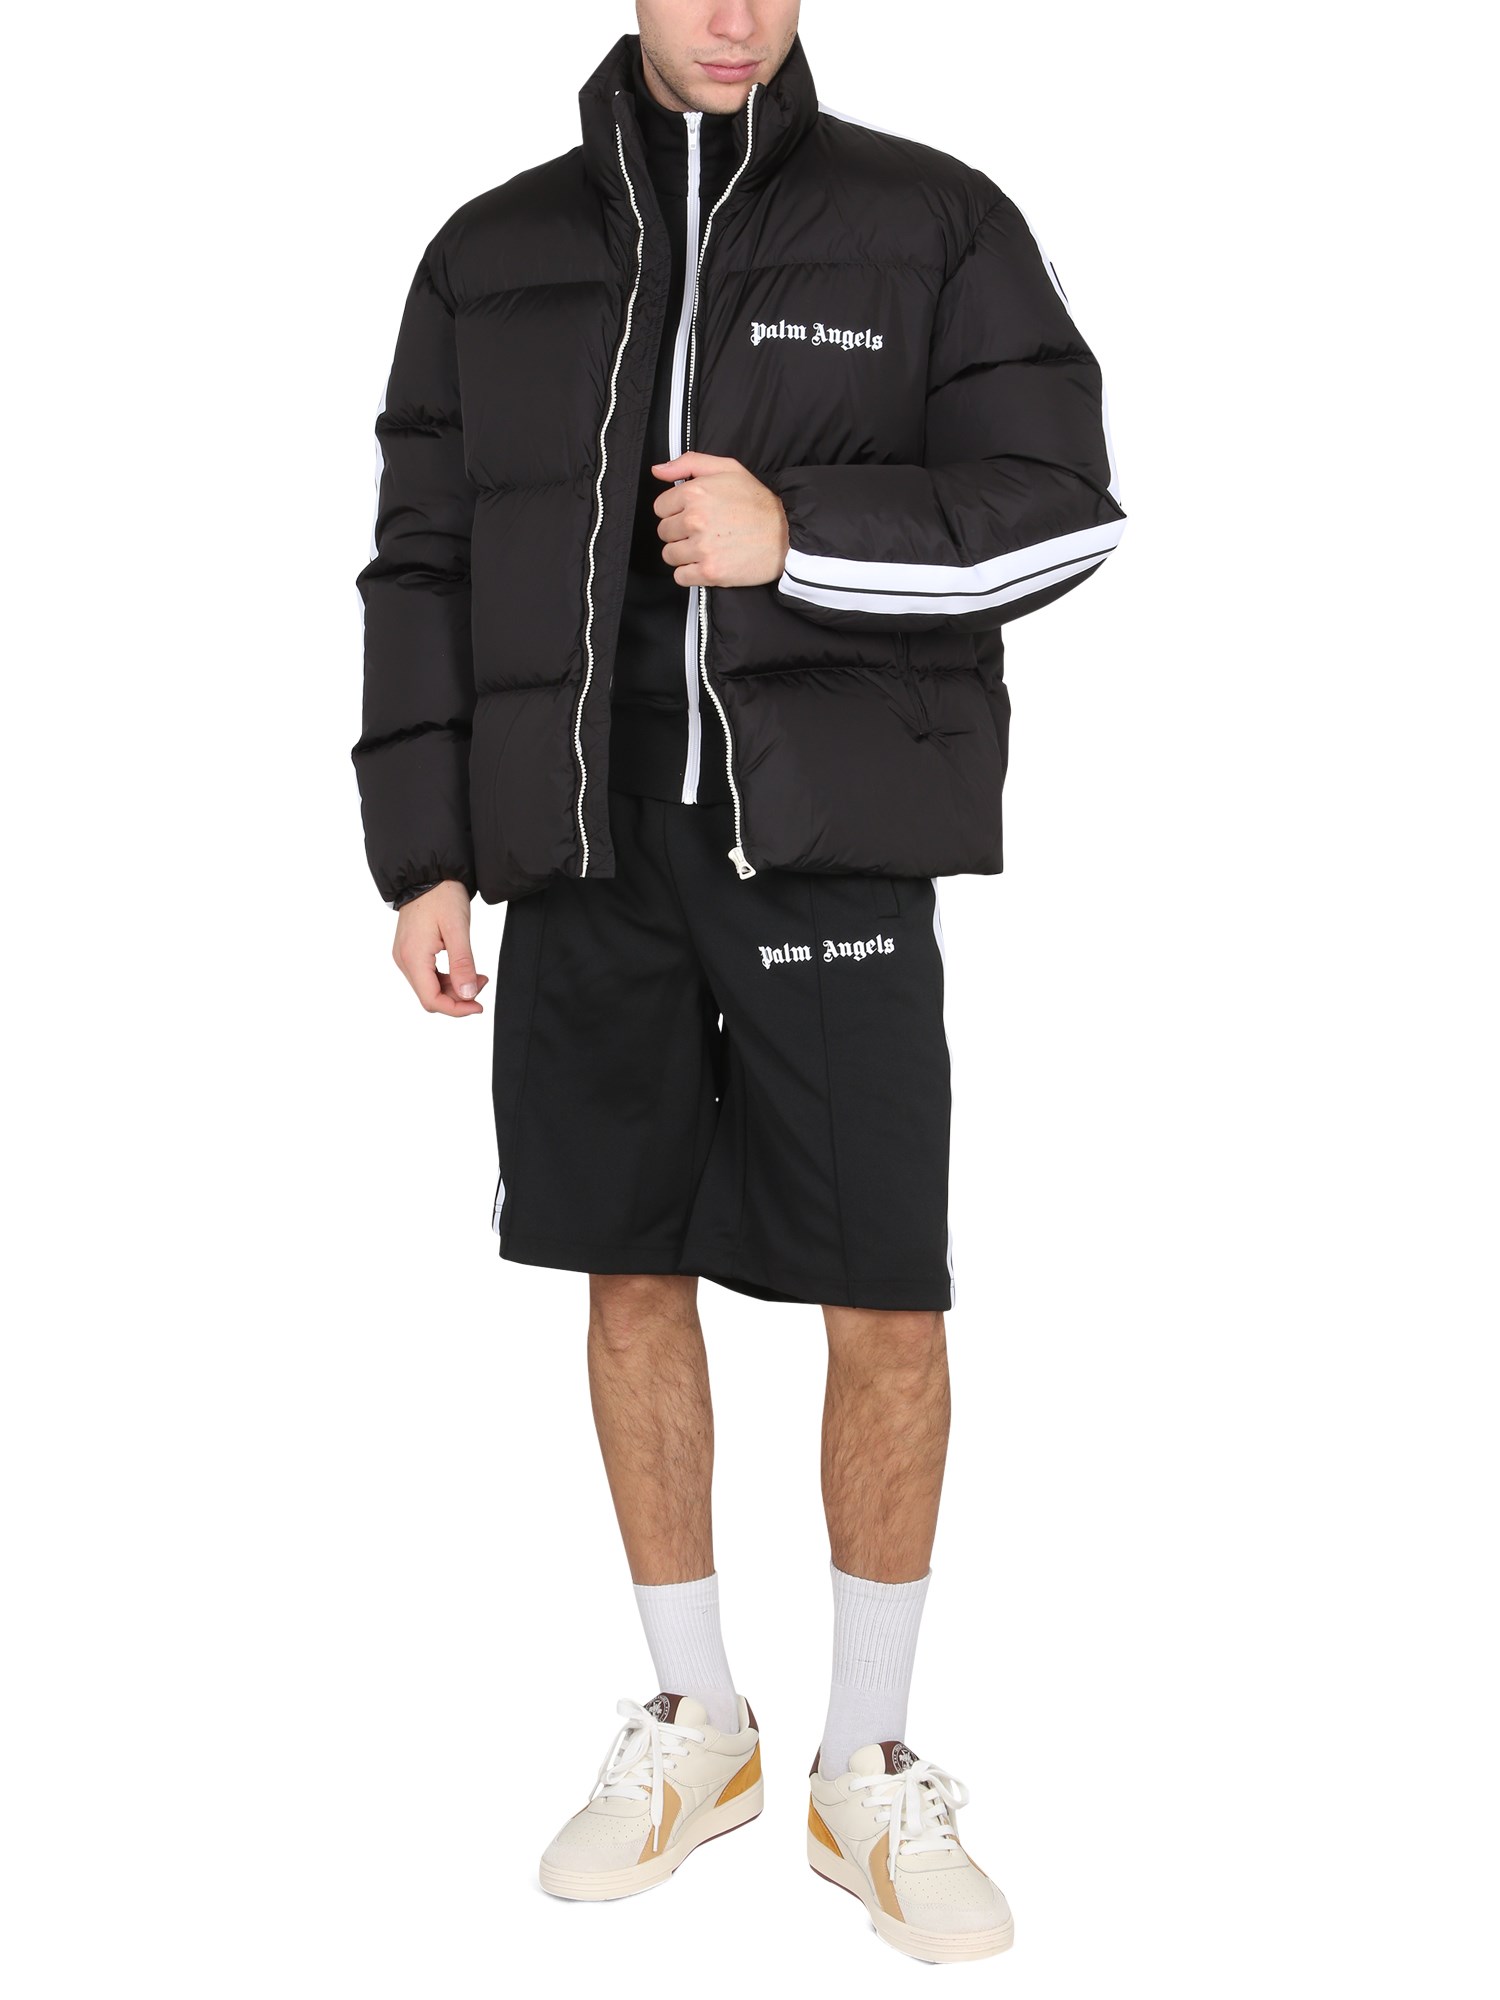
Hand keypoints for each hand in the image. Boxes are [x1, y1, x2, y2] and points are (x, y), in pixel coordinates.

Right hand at [392, 880, 487, 1016]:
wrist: (428, 874)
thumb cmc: (442, 896)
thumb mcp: (458, 929)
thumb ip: (462, 964)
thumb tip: (467, 994)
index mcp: (413, 957)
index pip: (431, 1000)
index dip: (456, 1009)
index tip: (478, 1006)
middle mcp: (404, 960)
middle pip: (430, 996)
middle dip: (458, 997)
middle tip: (482, 982)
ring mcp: (404, 956)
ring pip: (429, 987)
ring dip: (454, 987)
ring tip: (477, 975)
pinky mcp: (410, 951)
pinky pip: (427, 975)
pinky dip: (446, 977)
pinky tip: (463, 969)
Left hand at [652, 452, 789, 587]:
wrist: (787, 534)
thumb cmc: (758, 501)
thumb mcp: (728, 469)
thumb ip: (690, 463)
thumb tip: (657, 471)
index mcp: (695, 492)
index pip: (660, 507)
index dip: (675, 511)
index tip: (692, 514)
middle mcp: (695, 520)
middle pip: (664, 532)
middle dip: (679, 532)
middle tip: (703, 532)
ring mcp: (702, 548)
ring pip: (669, 555)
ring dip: (683, 554)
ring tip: (705, 548)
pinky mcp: (710, 572)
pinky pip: (680, 577)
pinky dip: (689, 573)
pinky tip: (706, 563)